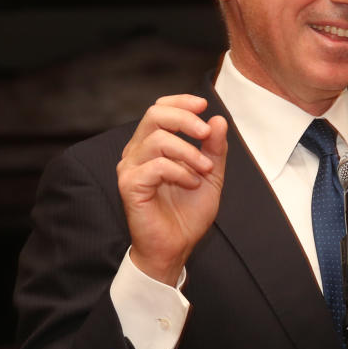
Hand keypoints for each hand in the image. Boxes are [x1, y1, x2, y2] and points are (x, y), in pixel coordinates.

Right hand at [116, 94, 227, 283]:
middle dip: (185, 119)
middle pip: (154, 115)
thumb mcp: (211, 175)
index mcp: (152, 145)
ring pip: (157, 140)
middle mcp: (137, 152)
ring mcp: (130, 168)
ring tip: (205, 170)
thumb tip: (218, 120)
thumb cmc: (187, 213)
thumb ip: (214, 149)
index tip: (203, 105)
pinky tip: (191, 183)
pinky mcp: (129, 185)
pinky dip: (180, 172)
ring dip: (189, 152)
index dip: (180, 102)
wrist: (175, 246)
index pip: (159, 109)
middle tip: (206, 133)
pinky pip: (156, 166)